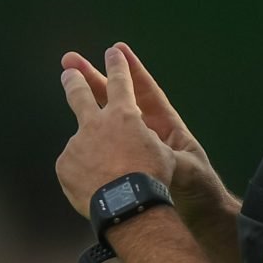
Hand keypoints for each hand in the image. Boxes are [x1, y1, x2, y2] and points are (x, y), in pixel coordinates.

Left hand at [56, 44, 177, 215]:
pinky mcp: (65, 163)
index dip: (118, 65)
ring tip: (99, 167)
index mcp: (125, 115)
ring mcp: (77, 142)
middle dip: (76, 78)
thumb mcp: (160, 154)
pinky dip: (85, 176)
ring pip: (80, 141)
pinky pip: (74, 167)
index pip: (121, 82)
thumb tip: (134, 142)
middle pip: (81, 94)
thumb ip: (144, 141)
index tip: (113, 51)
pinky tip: (98, 190)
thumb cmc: (152, 179)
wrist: (128, 204)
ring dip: (86, 150)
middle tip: (69, 65)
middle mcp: (97, 123)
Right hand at [62, 42, 232, 215]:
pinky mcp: (116, 165)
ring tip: (67, 77)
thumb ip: (175, 160)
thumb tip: (167, 154)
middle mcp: (141, 131)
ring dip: (85, 97)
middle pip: (114, 97)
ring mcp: (127, 146)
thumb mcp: (188, 170)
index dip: (131, 71)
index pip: (144, 92)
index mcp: (163, 125)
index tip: (116, 50)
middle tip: (71, 60)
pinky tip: (73, 132)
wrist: (186, 211)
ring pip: (102, 117)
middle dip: (94, 77)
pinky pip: (97, 147)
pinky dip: (85, 138)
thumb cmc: (196, 188)